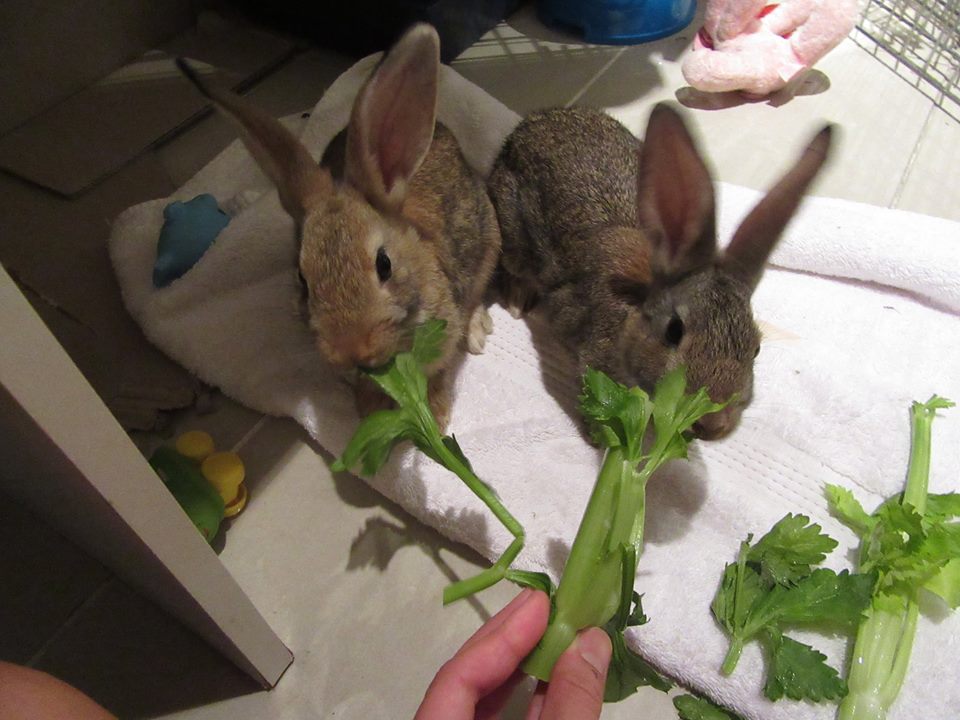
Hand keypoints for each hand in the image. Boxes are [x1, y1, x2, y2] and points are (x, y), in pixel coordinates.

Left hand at [415, 588, 611, 719]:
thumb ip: (570, 701)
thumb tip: (591, 639)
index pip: (457, 676)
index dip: (501, 637)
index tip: (542, 603)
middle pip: (465, 680)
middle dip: (508, 641)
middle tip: (546, 604)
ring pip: (480, 700)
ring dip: (520, 665)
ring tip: (554, 630)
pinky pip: (494, 719)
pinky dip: (525, 698)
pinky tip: (550, 678)